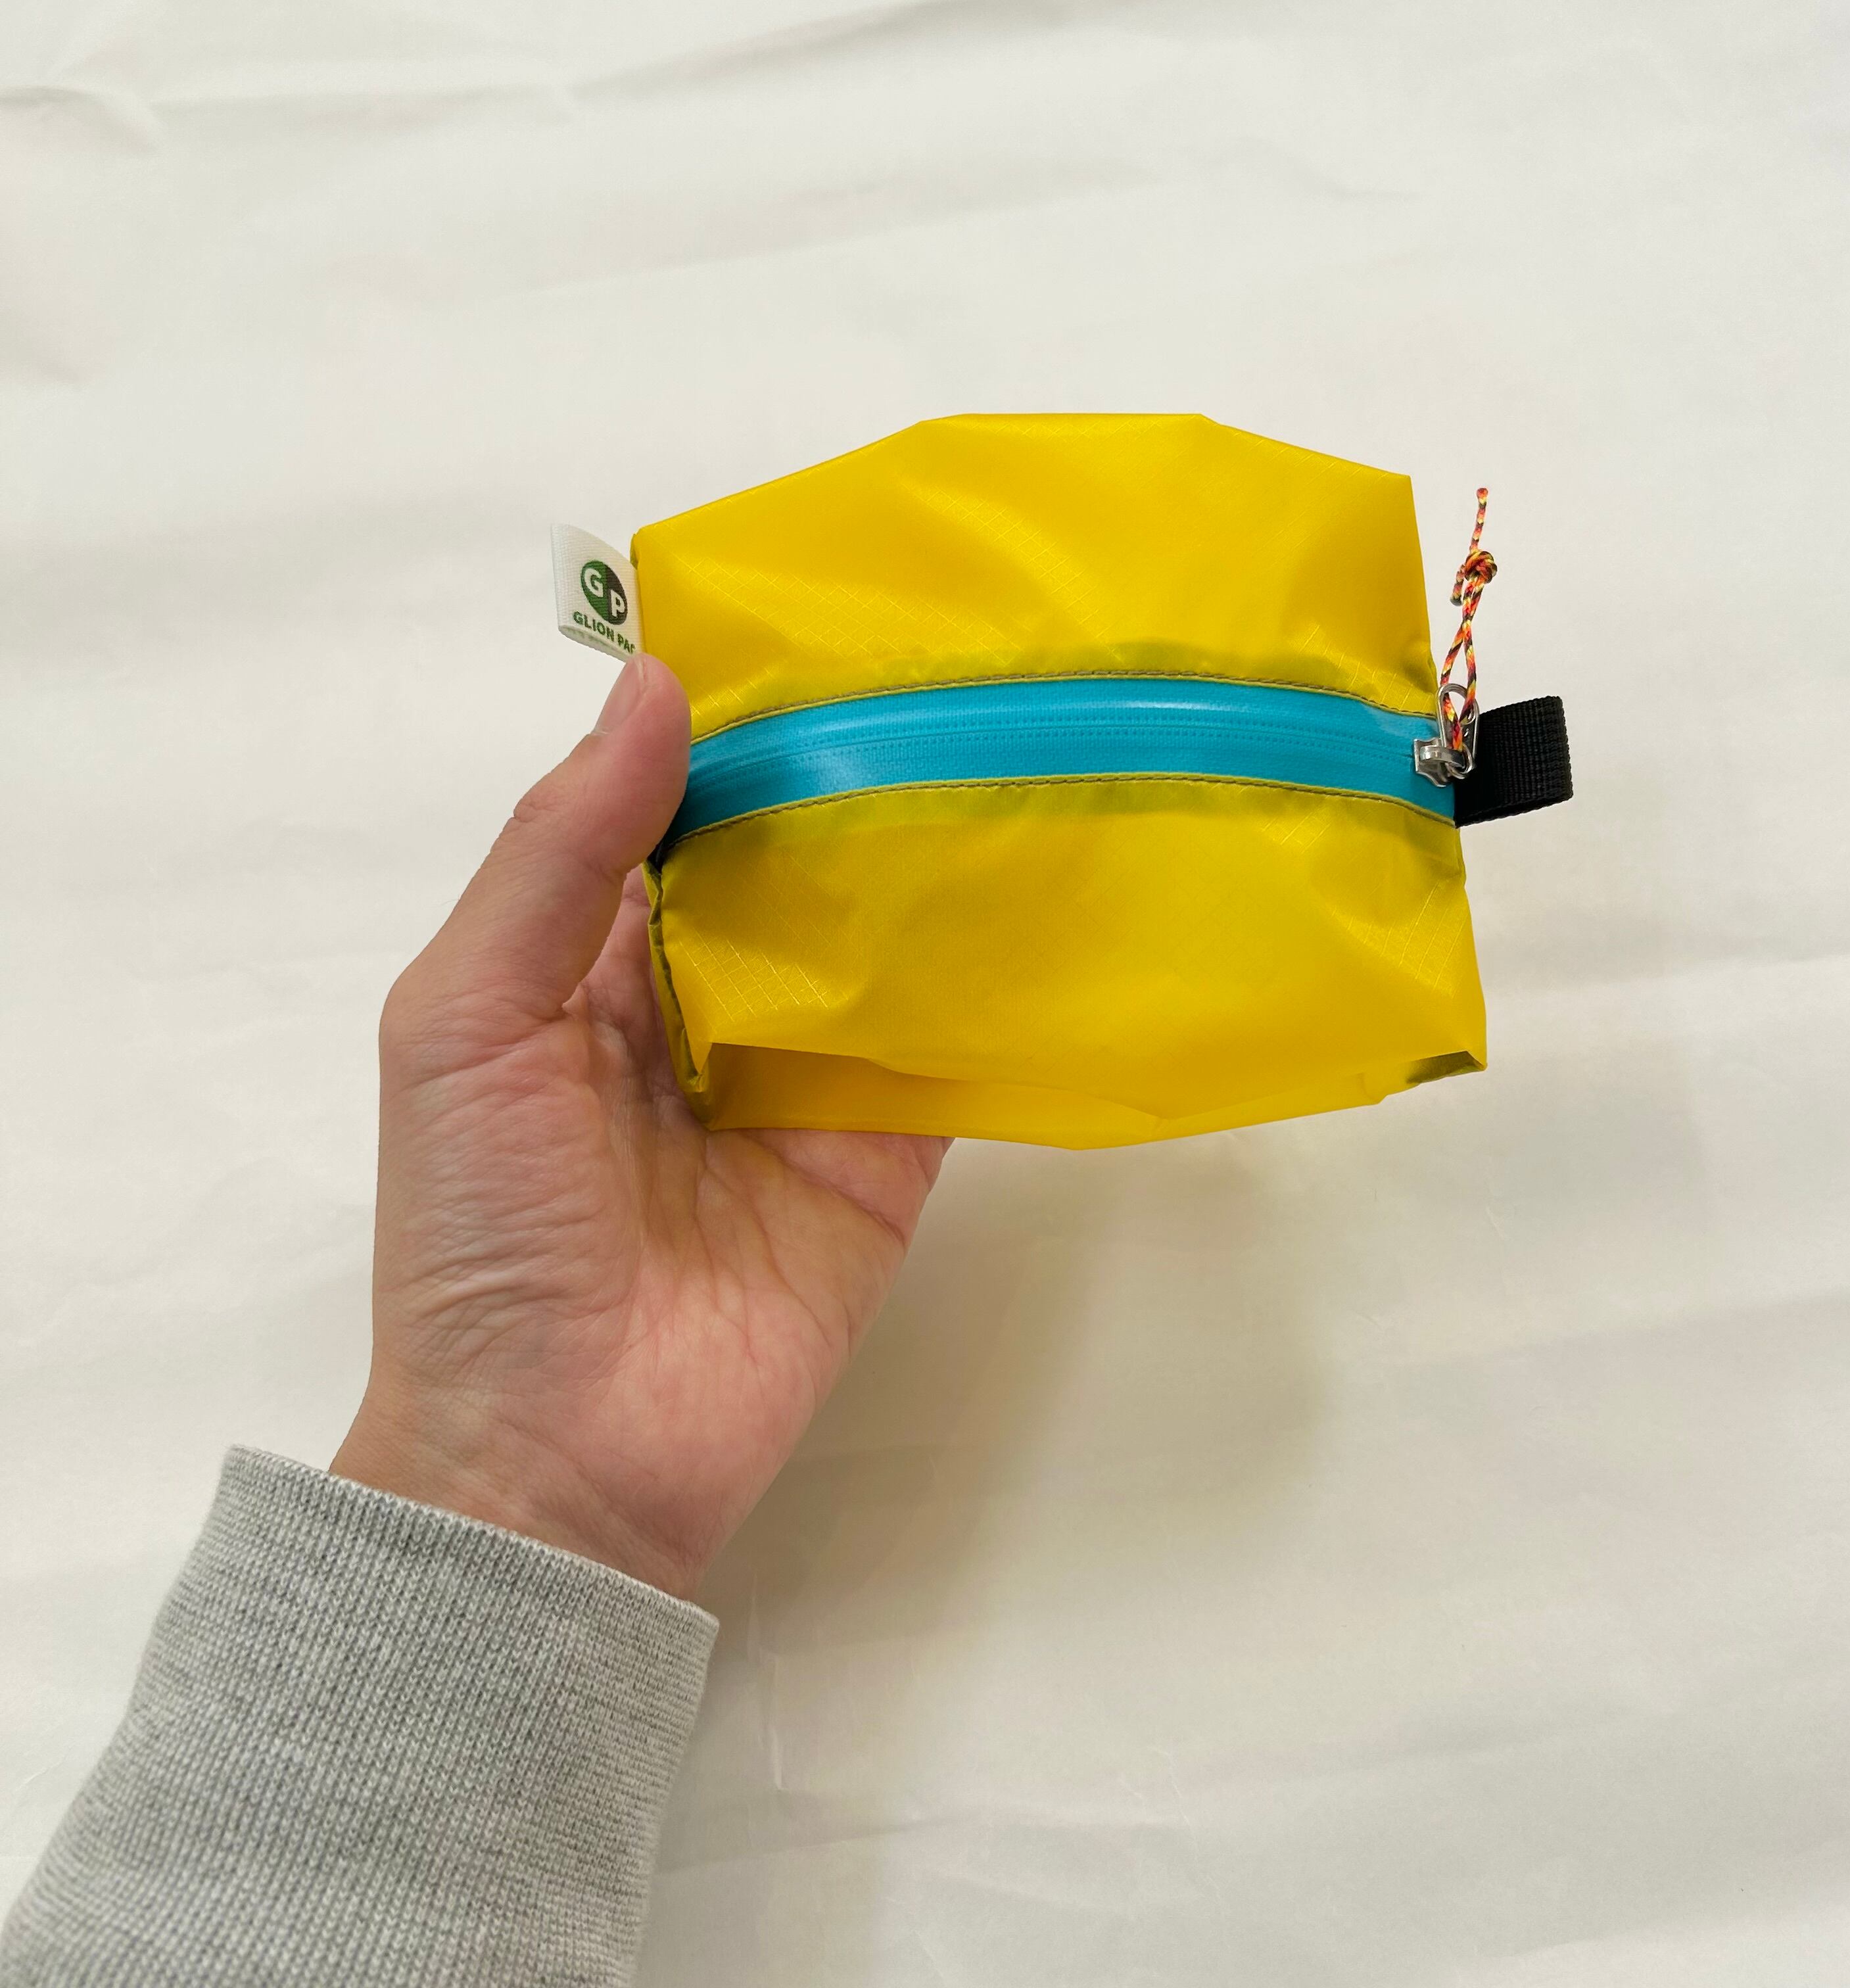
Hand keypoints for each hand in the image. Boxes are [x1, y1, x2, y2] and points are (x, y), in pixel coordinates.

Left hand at [332, 656, 947, 1598]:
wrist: (561, 1459)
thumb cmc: (480, 1232)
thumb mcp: (467, 1018)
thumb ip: (558, 855)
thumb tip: (653, 684)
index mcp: (591, 960)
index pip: (678, 812)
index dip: (739, 727)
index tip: (832, 630)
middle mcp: (706, 1004)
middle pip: (793, 866)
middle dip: (857, 778)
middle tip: (963, 665)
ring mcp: (804, 1080)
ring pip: (880, 941)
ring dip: (936, 861)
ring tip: (1027, 741)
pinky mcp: (887, 1155)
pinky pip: (947, 1049)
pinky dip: (996, 983)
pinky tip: (1062, 893)